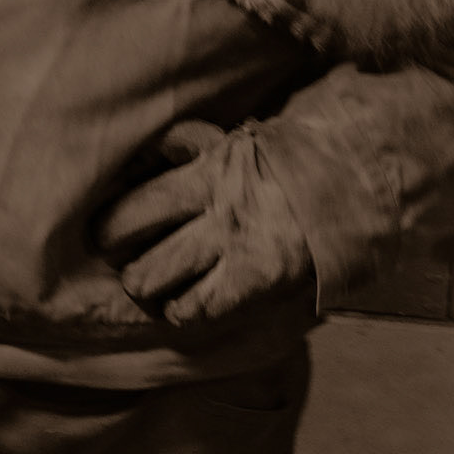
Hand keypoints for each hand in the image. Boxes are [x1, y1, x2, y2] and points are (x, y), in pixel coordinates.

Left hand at [96, 120, 313, 327]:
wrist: (350, 180)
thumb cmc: (281, 163)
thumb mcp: (231, 143)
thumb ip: (186, 148)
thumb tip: (145, 154)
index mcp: (207, 171)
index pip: (138, 205)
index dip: (110, 226)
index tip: (103, 234)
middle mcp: (217, 211)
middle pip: (136, 247)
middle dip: (127, 262)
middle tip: (130, 266)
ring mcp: (237, 247)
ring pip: (159, 280)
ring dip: (150, 289)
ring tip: (154, 289)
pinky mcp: (259, 279)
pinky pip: (201, 307)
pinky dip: (186, 311)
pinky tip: (185, 306)